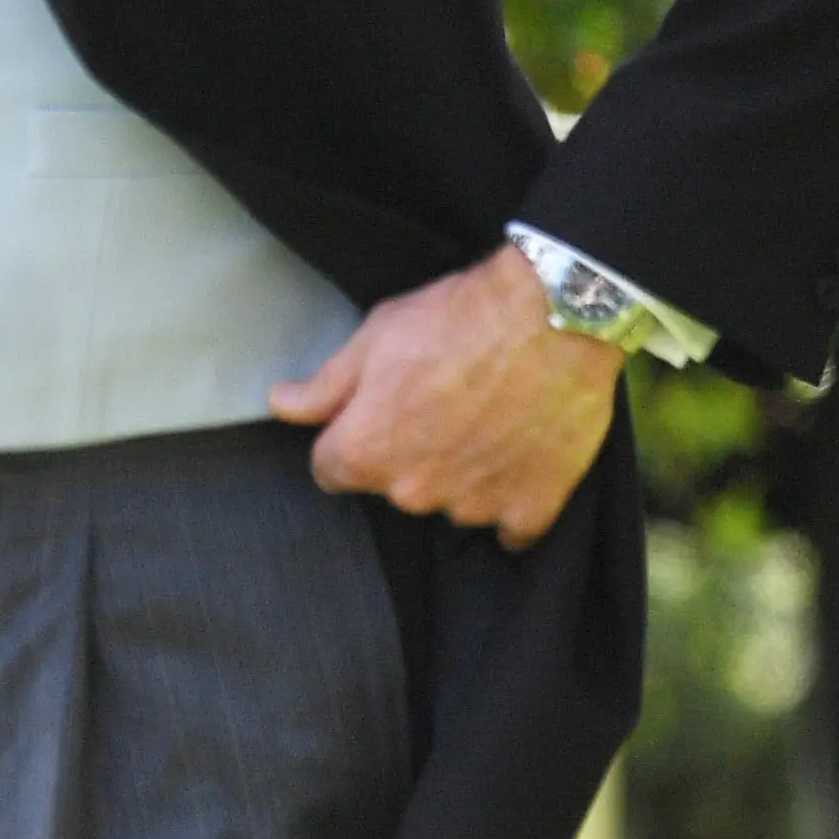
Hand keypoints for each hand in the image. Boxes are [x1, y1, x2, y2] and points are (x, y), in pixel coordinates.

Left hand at [268, 244, 625, 549]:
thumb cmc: (461, 318)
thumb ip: (324, 385)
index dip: (352, 437)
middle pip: (394, 485)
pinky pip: (510, 524)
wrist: (556, 314)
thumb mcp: (375, 336)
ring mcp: (474, 505)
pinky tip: (520, 454)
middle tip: (442, 402)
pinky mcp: (530, 507)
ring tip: (489, 417)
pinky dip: (513, 497)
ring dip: (462, 473)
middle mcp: (413, 491)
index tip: (380, 413)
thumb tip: (282, 404)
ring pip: (451, 501)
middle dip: (408, 452)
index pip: (332, 470)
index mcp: (365, 453)